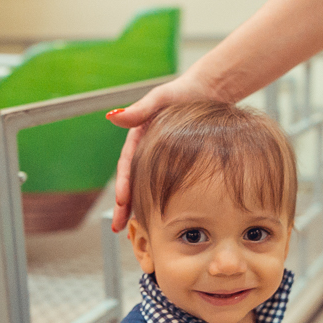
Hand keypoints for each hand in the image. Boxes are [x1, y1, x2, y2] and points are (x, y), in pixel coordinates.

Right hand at [106, 74, 227, 231]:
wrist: (210, 91)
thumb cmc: (184, 92)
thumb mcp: (160, 98)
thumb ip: (139, 109)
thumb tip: (113, 116)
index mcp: (138, 137)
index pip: (126, 165)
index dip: (123, 185)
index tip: (122, 202)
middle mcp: (145, 150)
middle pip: (132, 182)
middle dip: (124, 206)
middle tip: (118, 227)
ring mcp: (160, 158)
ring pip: (146, 186)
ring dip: (138, 208)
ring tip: (134, 231)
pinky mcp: (175, 163)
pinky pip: (164, 185)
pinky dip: (158, 201)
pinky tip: (158, 218)